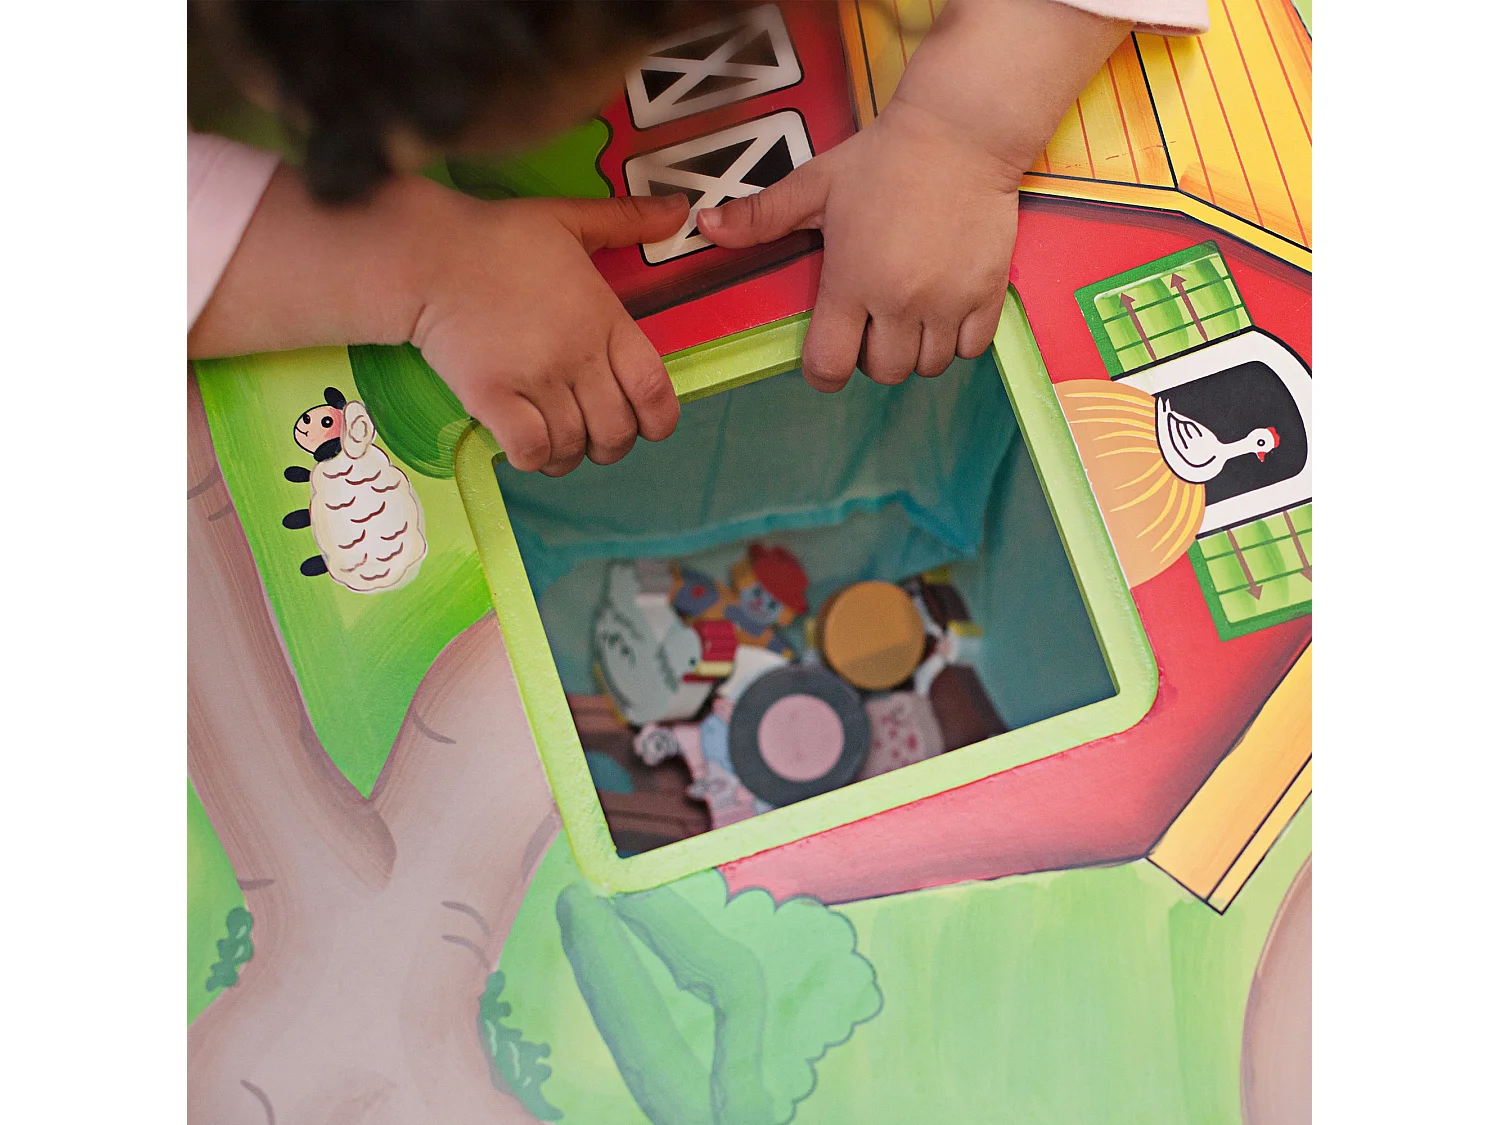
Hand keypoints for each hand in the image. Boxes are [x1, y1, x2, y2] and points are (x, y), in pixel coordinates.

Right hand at [413, 193, 690, 474]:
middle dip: (611, 445)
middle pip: (616, 430)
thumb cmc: (498, 237)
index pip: (654, 390)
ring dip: (570, 453)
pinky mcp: (491, 396)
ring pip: (573, 447)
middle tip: (593, 435)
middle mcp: (577, 356)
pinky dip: (536, 457)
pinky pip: (531, 450)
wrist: (426, 254)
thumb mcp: (570, 218)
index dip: (659, 421)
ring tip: (558, 440)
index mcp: (604, 319)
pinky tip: (528, 445)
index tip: (648, 426)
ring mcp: (534, 379)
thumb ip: (628, 220)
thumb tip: (680, 209)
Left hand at [697, 100, 1018, 391]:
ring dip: (914, 352)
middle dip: (870, 357)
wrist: (961, 131)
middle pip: (882, 373)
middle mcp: (900, 301)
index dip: (822, 371)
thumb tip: (705, 226)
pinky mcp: (988, 294)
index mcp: (851, 281)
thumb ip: (760, 216)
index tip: (826, 354)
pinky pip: (972, 350)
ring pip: (928, 367)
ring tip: (908, 317)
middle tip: (870, 322)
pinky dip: (956, 341)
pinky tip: (944, 311)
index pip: (830, 365)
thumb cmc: (882, 158)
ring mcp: (948, 301)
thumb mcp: (815, 185)